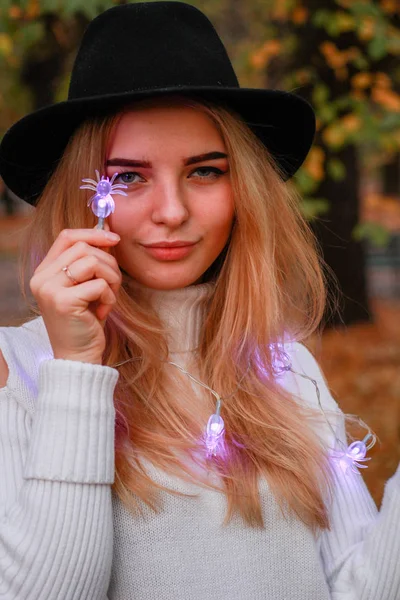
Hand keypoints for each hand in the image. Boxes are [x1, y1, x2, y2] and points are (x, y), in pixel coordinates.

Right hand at [30, 227, 121, 364]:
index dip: (93, 233)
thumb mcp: (86, 286)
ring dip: (111, 279)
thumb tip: (108, 232)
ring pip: (93, 262)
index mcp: (45, 271)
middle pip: (84, 248)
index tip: (114, 238)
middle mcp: (42, 278)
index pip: (67, 237)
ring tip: (108, 298)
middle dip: (109, 263)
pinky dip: (109, 297)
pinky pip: (99, 284)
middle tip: (113, 285)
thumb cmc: (85, 321)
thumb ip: (90, 261)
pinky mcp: (63, 302)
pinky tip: (103, 312)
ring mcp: (50, 289)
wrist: (78, 356)